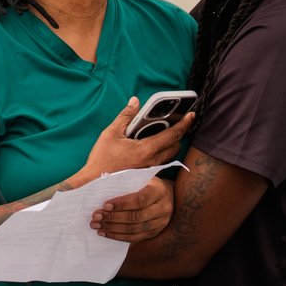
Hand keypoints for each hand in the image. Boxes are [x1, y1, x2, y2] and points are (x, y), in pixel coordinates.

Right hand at [77, 96, 194, 182]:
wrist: (94, 184)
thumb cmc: (102, 159)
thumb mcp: (111, 133)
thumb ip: (126, 116)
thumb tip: (135, 102)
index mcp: (146, 149)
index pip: (173, 134)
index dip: (185, 123)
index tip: (191, 114)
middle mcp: (152, 161)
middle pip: (175, 146)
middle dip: (177, 133)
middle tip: (172, 123)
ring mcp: (150, 170)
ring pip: (168, 155)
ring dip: (169, 144)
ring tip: (159, 133)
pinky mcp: (146, 175)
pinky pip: (160, 162)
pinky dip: (160, 152)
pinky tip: (149, 146)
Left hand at [91, 174, 173, 241]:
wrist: (168, 195)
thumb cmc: (148, 184)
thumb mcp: (142, 178)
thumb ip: (127, 183)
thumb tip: (103, 189)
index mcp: (159, 191)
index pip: (140, 199)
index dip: (122, 204)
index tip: (105, 205)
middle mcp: (163, 208)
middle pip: (136, 217)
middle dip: (113, 218)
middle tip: (96, 217)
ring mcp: (160, 223)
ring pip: (134, 229)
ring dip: (112, 228)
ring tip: (97, 226)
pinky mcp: (154, 233)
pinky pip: (135, 238)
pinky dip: (118, 236)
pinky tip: (105, 233)